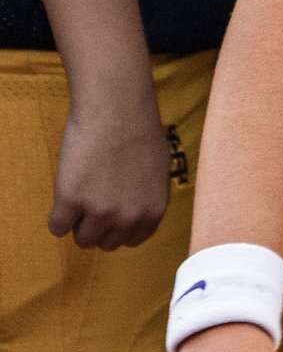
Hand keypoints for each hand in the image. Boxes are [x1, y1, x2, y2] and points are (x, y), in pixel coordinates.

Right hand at [50, 97, 171, 249]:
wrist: (116, 108)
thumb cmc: (138, 131)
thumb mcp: (156, 173)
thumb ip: (144, 199)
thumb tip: (129, 215)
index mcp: (152, 212)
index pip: (130, 240)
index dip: (117, 226)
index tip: (109, 210)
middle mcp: (128, 218)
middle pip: (104, 243)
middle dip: (97, 224)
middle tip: (93, 196)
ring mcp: (99, 212)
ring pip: (81, 239)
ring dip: (78, 220)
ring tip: (82, 191)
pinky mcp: (71, 202)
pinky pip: (57, 227)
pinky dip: (57, 215)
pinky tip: (65, 193)